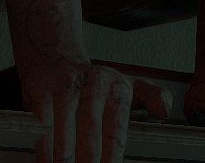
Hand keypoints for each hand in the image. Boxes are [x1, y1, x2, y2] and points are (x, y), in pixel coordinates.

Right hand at [24, 61, 174, 162]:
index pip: (116, 129)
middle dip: (89, 157)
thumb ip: (153, 97)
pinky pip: (42, 121)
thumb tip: (164, 111)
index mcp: (117, 88)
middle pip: (90, 129)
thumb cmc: (93, 80)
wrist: (55, 53)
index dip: (112, 155)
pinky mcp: (40, 89)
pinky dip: (44, 142)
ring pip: (64, 126)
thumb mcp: (129, 84)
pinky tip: (47, 157)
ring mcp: (65, 87)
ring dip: (64, 154)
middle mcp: (93, 85)